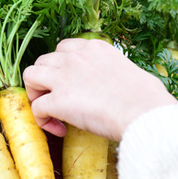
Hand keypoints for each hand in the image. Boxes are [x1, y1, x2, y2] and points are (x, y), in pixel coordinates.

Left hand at [22, 38, 177, 140]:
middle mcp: (75, 57)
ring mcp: (63, 77)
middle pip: (43, 60)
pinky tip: (59, 130)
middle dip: (45, 80)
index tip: (70, 83)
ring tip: (50, 111)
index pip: (64, 48)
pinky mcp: (57, 100)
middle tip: (57, 99)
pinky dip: (42, 120)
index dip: (62, 66)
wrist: (145, 113)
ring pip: (30, 75)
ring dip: (36, 93)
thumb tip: (113, 88)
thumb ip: (111, 72)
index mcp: (94, 48)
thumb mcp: (128, 71)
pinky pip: (36, 107)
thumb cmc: (147, 98)